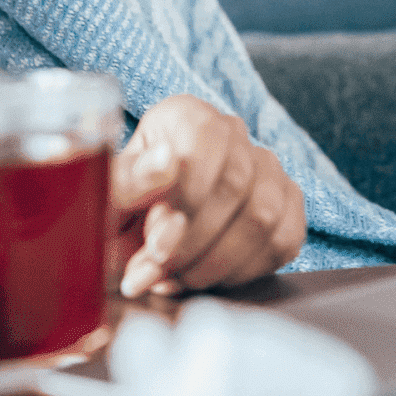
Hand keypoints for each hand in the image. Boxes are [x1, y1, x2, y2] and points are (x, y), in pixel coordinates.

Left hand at [111, 94, 306, 296]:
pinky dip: (243, 272)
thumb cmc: (121, 207)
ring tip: (175, 279)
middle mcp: (234, 133)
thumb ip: (128, 179)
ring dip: (216, 264)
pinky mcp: (287, 207)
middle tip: (156, 272)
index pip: (205, 143)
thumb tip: (166, 162)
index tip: (154, 244)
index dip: (184, 200)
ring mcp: (266, 169)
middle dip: (193, 243)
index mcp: (186, 115)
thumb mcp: (108, 193)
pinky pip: (284, 241)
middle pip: (236, 186)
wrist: (135, 230)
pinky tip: (206, 278)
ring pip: (264, 218)